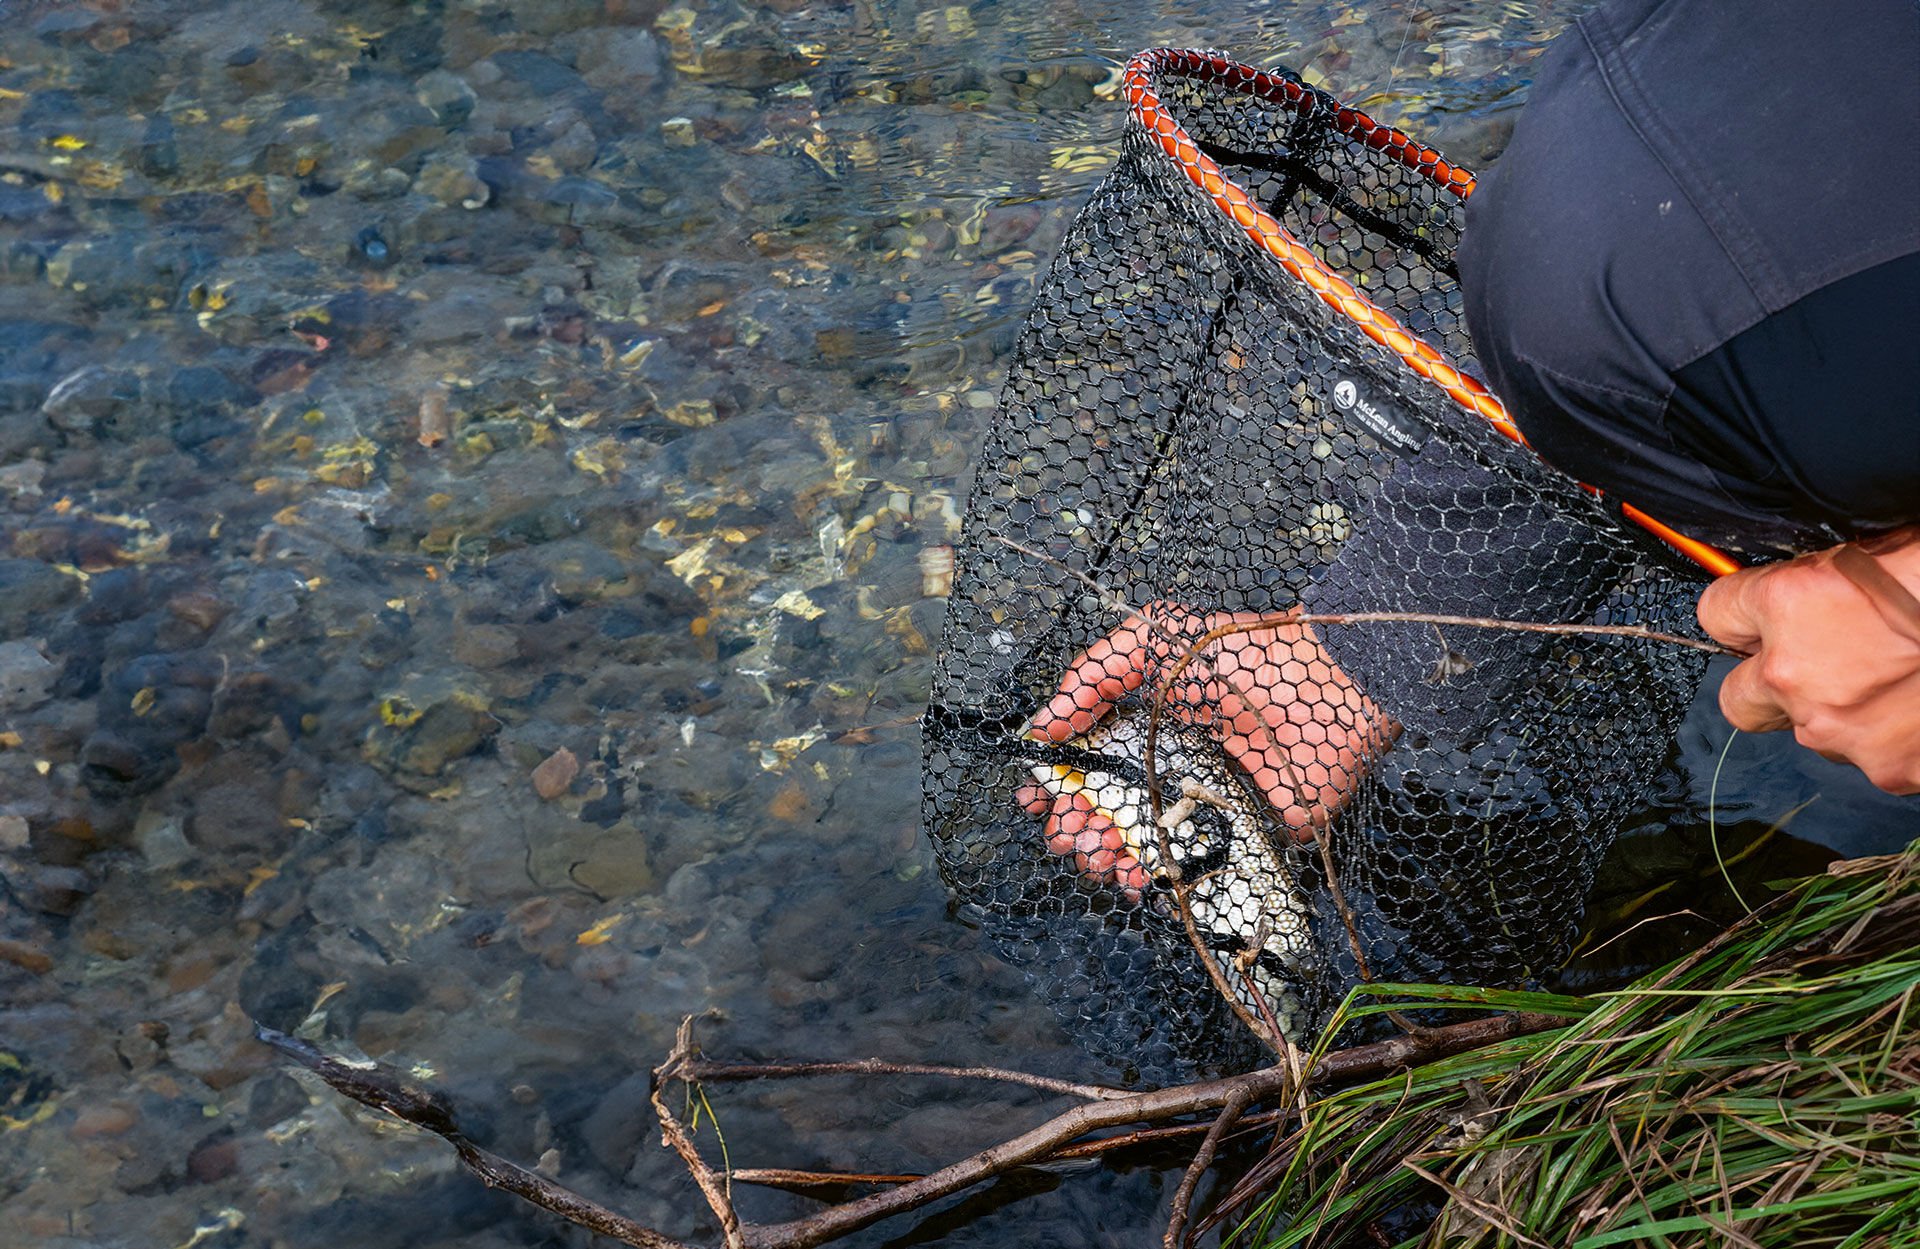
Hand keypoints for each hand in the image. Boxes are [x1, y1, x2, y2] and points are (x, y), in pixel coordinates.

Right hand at [1016, 608, 1394, 895]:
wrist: (1325, 688)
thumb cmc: (1241, 657)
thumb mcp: (1153, 640)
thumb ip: (1092, 674)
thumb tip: (1041, 727)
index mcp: (1146, 724)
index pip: (1089, 761)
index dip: (1057, 781)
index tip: (1035, 799)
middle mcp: (1169, 766)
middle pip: (1106, 809)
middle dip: (1076, 827)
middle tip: (1065, 839)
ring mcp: (1202, 803)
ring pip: (1140, 843)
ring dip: (1108, 858)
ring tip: (1095, 859)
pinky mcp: (1239, 835)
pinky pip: (1193, 866)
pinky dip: (1159, 881)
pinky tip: (1137, 880)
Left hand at [1696, 527, 1919, 793]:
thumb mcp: (1877, 547)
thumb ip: (1822, 579)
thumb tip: (1803, 588)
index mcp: (1787, 602)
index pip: (1715, 613)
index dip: (1746, 613)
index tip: (1767, 612)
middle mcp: (1795, 672)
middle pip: (1737, 696)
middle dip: (1766, 682)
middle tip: (1812, 662)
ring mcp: (1840, 729)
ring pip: (1810, 730)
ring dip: (1841, 709)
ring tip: (1901, 681)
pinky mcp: (1890, 769)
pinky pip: (1872, 756)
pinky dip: (1895, 737)